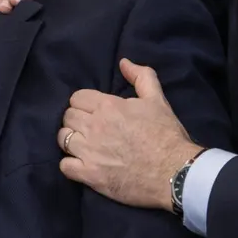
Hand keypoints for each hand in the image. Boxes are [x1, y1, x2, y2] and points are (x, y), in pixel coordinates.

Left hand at [59, 57, 201, 208]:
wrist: (175, 172)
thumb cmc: (167, 135)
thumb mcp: (158, 99)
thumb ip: (141, 76)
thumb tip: (123, 62)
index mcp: (107, 106)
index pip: (77, 98)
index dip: (84, 104)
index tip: (94, 112)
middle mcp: (94, 126)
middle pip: (67, 117)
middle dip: (77, 121)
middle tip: (90, 129)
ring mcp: (89, 152)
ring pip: (62, 139)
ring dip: (71, 141)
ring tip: (84, 146)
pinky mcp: (89, 175)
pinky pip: (64, 166)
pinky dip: (70, 165)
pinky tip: (82, 165)